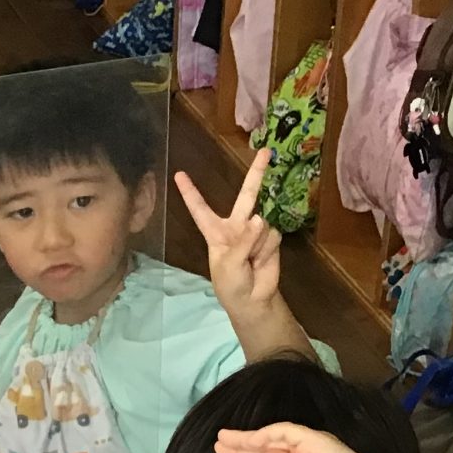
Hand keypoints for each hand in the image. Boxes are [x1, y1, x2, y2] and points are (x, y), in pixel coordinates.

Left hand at [175, 151, 282, 315]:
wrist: (252, 301)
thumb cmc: (230, 284)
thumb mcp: (228, 264)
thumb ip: (243, 241)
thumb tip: (261, 218)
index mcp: (215, 232)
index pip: (200, 209)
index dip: (190, 193)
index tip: (179, 175)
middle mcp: (236, 226)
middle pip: (247, 195)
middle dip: (256, 173)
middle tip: (265, 151)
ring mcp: (255, 231)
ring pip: (262, 224)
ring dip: (258, 244)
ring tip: (251, 262)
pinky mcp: (271, 239)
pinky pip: (273, 235)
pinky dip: (268, 249)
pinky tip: (262, 261)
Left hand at [213, 423, 407, 452]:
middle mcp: (302, 452)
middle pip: (264, 449)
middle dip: (240, 448)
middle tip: (217, 447)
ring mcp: (310, 444)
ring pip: (271, 437)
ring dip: (247, 439)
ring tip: (224, 441)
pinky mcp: (317, 440)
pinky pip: (287, 432)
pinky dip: (267, 435)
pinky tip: (250, 440)